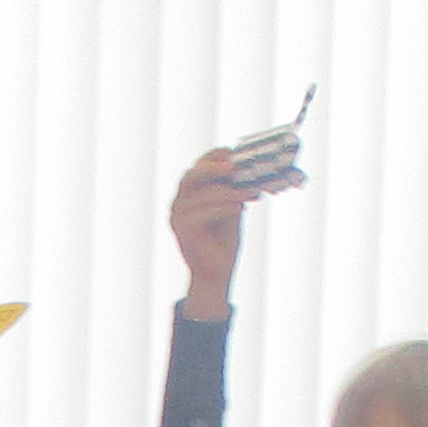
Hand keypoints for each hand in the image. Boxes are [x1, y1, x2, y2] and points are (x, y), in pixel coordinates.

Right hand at [169, 140, 301, 314]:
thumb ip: (233, 191)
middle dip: (213, 167)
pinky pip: (202, 213)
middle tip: (233, 166)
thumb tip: (246, 170)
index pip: (198, 166)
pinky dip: (222, 208)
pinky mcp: (180, 229)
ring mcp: (177, 215)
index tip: (233, 152)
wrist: (216, 274)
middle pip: (192, 175)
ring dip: (228, 192)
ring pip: (201, 194)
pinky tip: (239, 208)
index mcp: (190, 193)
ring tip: (250, 194)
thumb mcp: (233, 209)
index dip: (213, 156)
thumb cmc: (224, 242)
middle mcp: (180, 201)